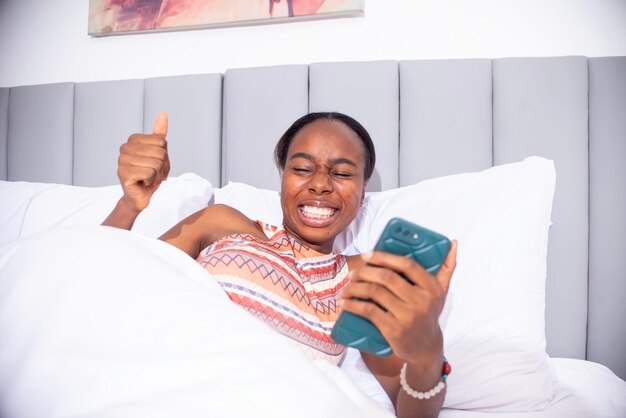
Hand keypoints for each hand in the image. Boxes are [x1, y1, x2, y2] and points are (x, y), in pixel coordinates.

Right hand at [117, 112, 169, 211]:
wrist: (139, 196)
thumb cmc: (149, 175)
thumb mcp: (158, 153)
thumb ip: (159, 134)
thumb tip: (163, 114)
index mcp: (133, 140)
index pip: (162, 142)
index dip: (165, 157)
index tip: (155, 164)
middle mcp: (124, 148)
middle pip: (160, 153)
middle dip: (162, 167)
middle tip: (153, 174)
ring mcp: (122, 160)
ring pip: (156, 164)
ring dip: (157, 175)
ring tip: (147, 179)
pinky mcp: (123, 174)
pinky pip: (149, 173)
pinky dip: (151, 181)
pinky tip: (143, 183)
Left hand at [340, 240, 457, 363]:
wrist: (426, 348)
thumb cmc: (429, 314)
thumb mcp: (441, 292)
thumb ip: (447, 268)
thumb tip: (454, 242)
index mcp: (432, 288)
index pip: (406, 265)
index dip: (384, 257)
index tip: (367, 255)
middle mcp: (421, 301)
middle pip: (386, 277)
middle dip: (365, 272)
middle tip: (354, 273)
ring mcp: (407, 316)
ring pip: (375, 293)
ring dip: (355, 287)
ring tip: (348, 286)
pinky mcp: (394, 330)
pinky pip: (368, 311)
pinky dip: (353, 305)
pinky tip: (346, 302)